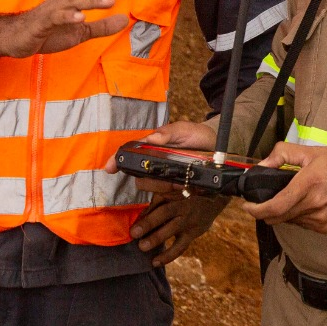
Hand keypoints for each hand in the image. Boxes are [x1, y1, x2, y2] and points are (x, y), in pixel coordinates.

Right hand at [0, 0, 138, 61]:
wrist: (15, 39)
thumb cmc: (47, 33)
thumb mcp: (80, 32)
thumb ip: (101, 27)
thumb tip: (125, 20)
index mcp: (74, 0)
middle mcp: (64, 0)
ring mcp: (52, 10)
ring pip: (74, 1)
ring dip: (92, 0)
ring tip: (110, 1)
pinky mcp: (41, 23)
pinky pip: (56, 17)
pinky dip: (69, 16)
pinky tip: (80, 18)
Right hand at [102, 121, 217, 194]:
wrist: (217, 147)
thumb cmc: (196, 135)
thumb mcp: (184, 129)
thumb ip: (168, 133)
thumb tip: (151, 139)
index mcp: (152, 147)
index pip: (130, 153)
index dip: (117, 161)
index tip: (109, 168)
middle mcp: (154, 163)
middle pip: (140, 178)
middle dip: (152, 182)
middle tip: (170, 180)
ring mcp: (163, 176)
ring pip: (153, 189)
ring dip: (166, 189)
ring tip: (182, 182)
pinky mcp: (174, 187)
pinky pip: (168, 196)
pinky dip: (176, 193)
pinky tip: (186, 187)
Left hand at [130, 192, 227, 266]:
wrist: (214, 199)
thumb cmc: (186, 193)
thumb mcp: (172, 190)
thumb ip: (155, 196)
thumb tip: (137, 198)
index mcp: (181, 199)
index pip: (165, 209)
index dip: (149, 218)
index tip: (134, 229)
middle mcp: (187, 213)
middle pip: (169, 222)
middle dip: (151, 229)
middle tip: (135, 237)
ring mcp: (191, 226)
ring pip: (177, 240)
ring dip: (160, 246)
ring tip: (143, 250)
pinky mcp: (193, 236)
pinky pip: (181, 248)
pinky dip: (168, 256)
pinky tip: (155, 262)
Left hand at [241, 143, 326, 233]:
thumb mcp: (310, 152)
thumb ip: (282, 154)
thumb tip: (262, 165)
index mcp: (308, 185)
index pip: (274, 207)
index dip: (256, 210)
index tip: (247, 206)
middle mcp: (313, 206)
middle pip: (278, 218)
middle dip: (267, 210)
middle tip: (265, 200)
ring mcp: (321, 220)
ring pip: (290, 222)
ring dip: (285, 212)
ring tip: (292, 197)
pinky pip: (304, 225)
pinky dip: (299, 216)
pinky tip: (307, 203)